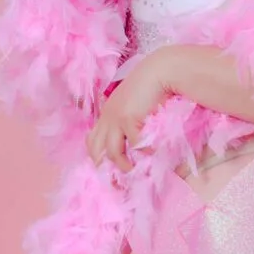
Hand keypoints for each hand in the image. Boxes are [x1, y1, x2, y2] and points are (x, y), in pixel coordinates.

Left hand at [86, 50, 173, 172]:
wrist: (160, 70)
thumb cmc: (151, 87)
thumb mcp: (133, 105)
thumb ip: (129, 123)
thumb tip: (134, 148)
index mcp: (106, 115)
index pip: (93, 142)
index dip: (99, 159)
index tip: (110, 174)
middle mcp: (107, 117)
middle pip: (95, 150)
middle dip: (104, 169)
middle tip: (116, 183)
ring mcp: (115, 118)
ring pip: (112, 153)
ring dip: (124, 166)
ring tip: (134, 172)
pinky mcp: (128, 118)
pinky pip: (135, 145)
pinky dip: (146, 151)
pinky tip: (155, 150)